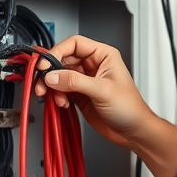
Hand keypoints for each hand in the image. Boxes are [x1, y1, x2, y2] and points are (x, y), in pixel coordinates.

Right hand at [36, 35, 152, 148]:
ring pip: (59, 76)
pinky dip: (57, 96)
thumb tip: (52, 76)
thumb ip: (75, 81)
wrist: (133, 132)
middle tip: (42, 82)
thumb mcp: (102, 91)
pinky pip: (61, 90)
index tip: (46, 64)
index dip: (57, 52)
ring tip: (54, 97)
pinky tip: (62, 104)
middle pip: (63, 59)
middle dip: (51, 71)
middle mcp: (93, 65)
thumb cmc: (130, 108)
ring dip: (52, 86)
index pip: (74, 44)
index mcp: (103, 56)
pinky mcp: (79, 95)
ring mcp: (85, 80)